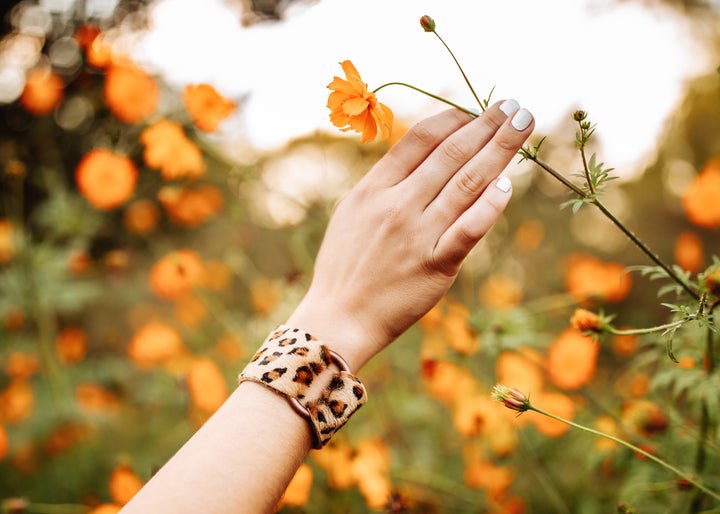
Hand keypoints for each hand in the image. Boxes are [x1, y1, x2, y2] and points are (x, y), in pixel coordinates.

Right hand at [287, 100, 533, 370]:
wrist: (339, 318)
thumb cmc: (344, 267)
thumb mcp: (352, 214)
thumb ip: (384, 184)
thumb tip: (421, 156)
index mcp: (373, 189)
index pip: (419, 140)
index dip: (452, 119)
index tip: (474, 111)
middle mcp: (396, 205)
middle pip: (450, 154)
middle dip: (486, 125)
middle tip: (514, 106)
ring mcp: (417, 235)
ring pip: (466, 183)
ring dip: (499, 150)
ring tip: (523, 124)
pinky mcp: (435, 265)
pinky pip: (469, 229)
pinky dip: (490, 205)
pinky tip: (508, 184)